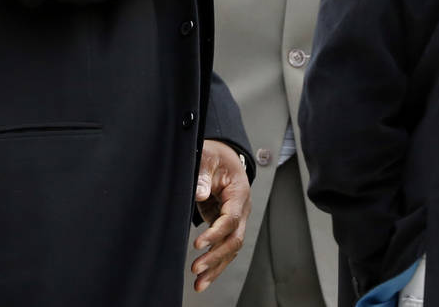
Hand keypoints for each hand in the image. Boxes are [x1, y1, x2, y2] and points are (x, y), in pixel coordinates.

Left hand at [190, 139, 251, 291]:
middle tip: (196, 268)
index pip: (231, 219)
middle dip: (216, 256)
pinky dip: (215, 264)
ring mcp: (236, 220)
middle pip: (234, 239)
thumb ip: (202, 175)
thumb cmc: (216, 156)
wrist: (224, 156)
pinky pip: (224, 248)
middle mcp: (242, 209)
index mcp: (239, 193)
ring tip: (199, 283)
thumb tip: (200, 195)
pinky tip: (204, 278)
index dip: (215, 233)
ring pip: (231, 249)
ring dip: (216, 267)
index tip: (198, 244)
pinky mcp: (226, 226)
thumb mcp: (207, 158)